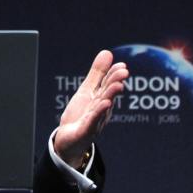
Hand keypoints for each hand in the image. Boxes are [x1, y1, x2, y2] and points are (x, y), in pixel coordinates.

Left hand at [54, 49, 128, 168]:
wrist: (69, 140)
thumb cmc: (80, 114)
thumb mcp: (87, 90)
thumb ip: (97, 73)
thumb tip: (107, 52)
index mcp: (100, 98)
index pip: (107, 85)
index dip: (114, 75)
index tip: (122, 65)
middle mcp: (100, 109)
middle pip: (107, 94)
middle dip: (115, 83)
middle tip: (124, 71)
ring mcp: (94, 121)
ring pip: (102, 107)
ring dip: (110, 96)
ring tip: (117, 85)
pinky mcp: (85, 131)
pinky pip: (92, 122)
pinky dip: (97, 113)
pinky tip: (103, 104)